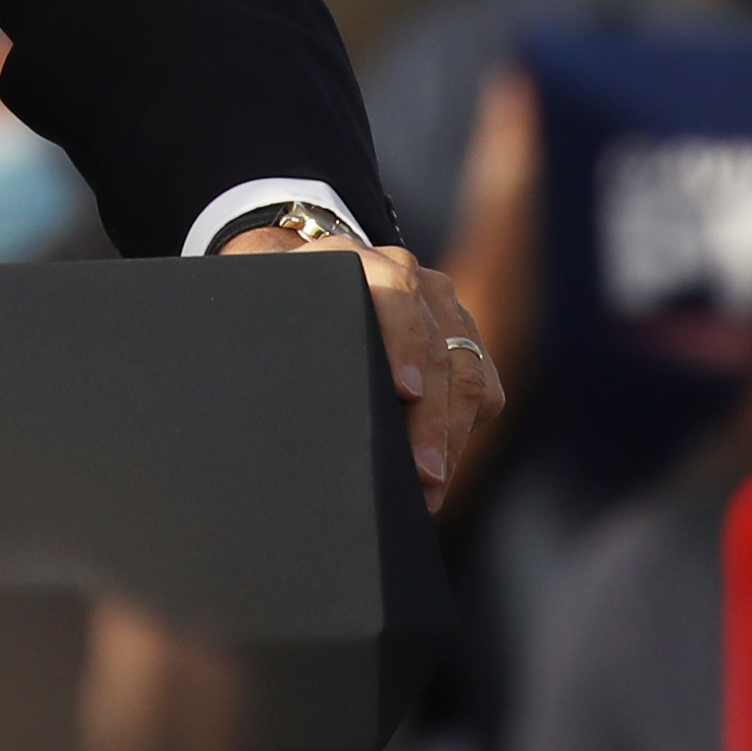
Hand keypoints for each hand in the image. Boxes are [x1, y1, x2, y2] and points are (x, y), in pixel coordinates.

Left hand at [219, 228, 497, 491]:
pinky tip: (438, 472)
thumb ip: (278, 342)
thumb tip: (288, 409)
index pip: (393, 288)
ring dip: (451, 438)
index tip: (404, 392)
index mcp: (349, 260)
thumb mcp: (269, 320)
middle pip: (436, 347)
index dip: (402, 340)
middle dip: (431, 420)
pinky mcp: (463, 335)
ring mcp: (440, 303)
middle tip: (421, 477)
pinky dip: (464, 434)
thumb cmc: (280, 317)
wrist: (306, 283)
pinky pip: (482, 387)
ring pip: (466, 372)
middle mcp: (405, 273)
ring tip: (429, 489)